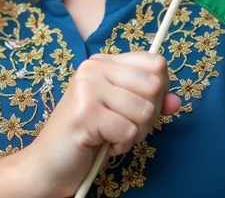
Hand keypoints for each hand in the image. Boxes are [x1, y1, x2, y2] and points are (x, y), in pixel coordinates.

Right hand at [21, 52, 180, 197]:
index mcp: (104, 62)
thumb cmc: (87, 136)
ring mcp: (88, 87)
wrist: (48, 164)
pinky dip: (122, 145)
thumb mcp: (121, 112)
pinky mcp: (85, 112)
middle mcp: (94, 67)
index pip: (155, 63)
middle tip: (125, 126)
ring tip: (113, 135)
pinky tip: (104, 144)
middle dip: (149, 115)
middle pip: (154, 85)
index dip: (160, 89)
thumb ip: (149, 102)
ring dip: (134, 133)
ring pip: (144, 110)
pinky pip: (129, 131)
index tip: (143, 106)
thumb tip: (176, 101)